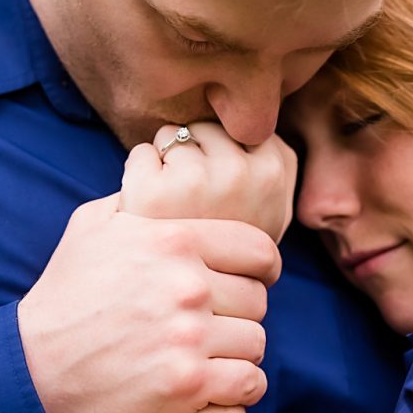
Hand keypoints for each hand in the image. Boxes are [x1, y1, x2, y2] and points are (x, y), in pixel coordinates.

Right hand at [17, 193, 278, 412]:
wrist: (32, 368)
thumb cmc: (63, 295)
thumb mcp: (91, 226)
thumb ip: (138, 197)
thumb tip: (166, 174)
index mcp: (173, 239)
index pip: (258, 249)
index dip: (262, 266)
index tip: (255, 279)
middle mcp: (187, 284)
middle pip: (258, 298)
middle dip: (244, 311)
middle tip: (223, 322)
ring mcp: (189, 336)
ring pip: (256, 341)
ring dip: (241, 350)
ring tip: (217, 353)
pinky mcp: (187, 384)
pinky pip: (250, 382)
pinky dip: (242, 386)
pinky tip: (223, 383)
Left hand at [121, 122, 297, 242]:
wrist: (175, 299)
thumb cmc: (224, 245)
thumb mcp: (269, 208)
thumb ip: (272, 162)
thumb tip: (253, 114)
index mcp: (274, 172)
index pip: (241, 126)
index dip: (225, 152)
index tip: (223, 188)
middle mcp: (240, 175)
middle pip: (206, 127)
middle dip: (195, 151)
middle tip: (194, 200)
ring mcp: (198, 183)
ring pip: (172, 136)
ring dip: (165, 163)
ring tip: (173, 206)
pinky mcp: (154, 191)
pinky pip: (141, 154)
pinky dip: (138, 174)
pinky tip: (149, 207)